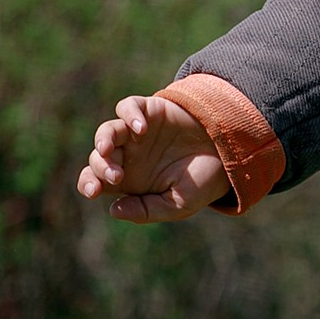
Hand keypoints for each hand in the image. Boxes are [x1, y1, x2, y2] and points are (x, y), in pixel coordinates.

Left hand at [75, 94, 229, 222]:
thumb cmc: (203, 183)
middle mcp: (129, 155)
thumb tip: (113, 208)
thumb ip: (146, 211)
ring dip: (103, 140)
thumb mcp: (178, 205)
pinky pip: (128, 107)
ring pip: (107, 131)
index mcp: (130, 179)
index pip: (95, 179)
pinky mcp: (151, 111)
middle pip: (97, 157)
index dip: (88, 183)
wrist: (231, 154)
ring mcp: (138, 133)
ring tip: (109, 150)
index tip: (95, 192)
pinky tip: (142, 129)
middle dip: (100, 167)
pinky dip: (130, 115)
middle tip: (117, 176)